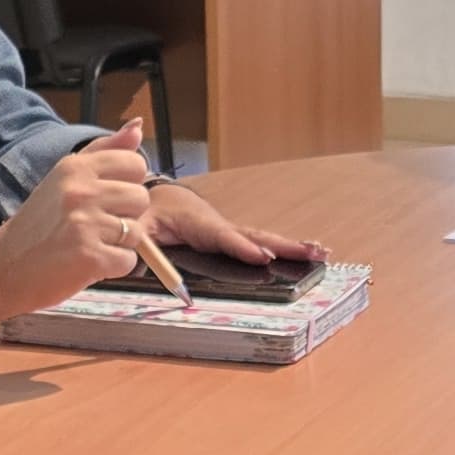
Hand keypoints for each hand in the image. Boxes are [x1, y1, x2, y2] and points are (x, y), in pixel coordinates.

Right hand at [0, 120, 157, 313]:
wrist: (2, 267)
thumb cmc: (37, 224)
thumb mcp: (64, 179)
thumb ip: (104, 152)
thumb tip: (138, 127)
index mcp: (75, 166)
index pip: (135, 163)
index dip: (128, 185)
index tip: (105, 199)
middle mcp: (81, 190)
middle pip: (141, 198)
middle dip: (127, 216)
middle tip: (96, 227)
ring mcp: (86, 223)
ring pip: (138, 231)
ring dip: (120, 244)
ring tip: (91, 245)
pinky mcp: (90, 257)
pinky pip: (128, 260)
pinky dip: (113, 267)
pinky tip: (89, 264)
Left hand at [143, 180, 324, 266]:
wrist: (152, 195)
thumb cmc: (144, 209)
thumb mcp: (134, 222)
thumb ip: (136, 237)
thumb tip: (137, 254)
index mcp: (194, 221)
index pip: (220, 236)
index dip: (240, 247)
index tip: (262, 258)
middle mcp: (217, 224)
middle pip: (251, 236)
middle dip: (281, 245)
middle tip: (309, 253)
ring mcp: (226, 230)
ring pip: (259, 239)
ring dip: (289, 246)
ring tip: (320, 253)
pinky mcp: (229, 237)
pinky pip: (256, 243)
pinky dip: (281, 249)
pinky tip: (304, 255)